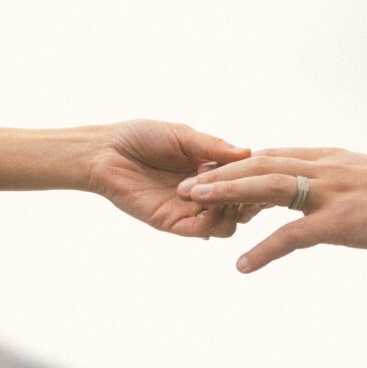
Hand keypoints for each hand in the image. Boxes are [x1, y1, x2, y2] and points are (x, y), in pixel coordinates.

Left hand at [90, 120, 249, 237]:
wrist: (105, 152)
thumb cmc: (140, 137)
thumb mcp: (183, 136)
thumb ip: (213, 146)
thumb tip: (249, 152)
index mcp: (209, 170)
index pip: (244, 181)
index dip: (255, 179)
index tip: (261, 169)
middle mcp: (203, 193)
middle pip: (241, 207)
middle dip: (248, 197)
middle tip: (244, 185)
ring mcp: (188, 209)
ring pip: (227, 226)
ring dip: (231, 210)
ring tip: (222, 193)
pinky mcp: (171, 222)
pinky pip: (202, 231)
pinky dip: (212, 220)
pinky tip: (207, 201)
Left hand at [177, 147, 366, 271]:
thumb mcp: (360, 181)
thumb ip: (330, 183)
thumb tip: (309, 194)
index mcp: (326, 159)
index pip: (269, 155)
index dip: (233, 164)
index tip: (203, 172)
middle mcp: (322, 168)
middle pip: (258, 164)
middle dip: (217, 174)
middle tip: (182, 185)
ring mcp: (330, 193)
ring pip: (266, 187)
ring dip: (226, 195)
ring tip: (192, 205)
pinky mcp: (341, 222)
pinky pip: (292, 236)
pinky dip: (264, 250)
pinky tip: (242, 265)